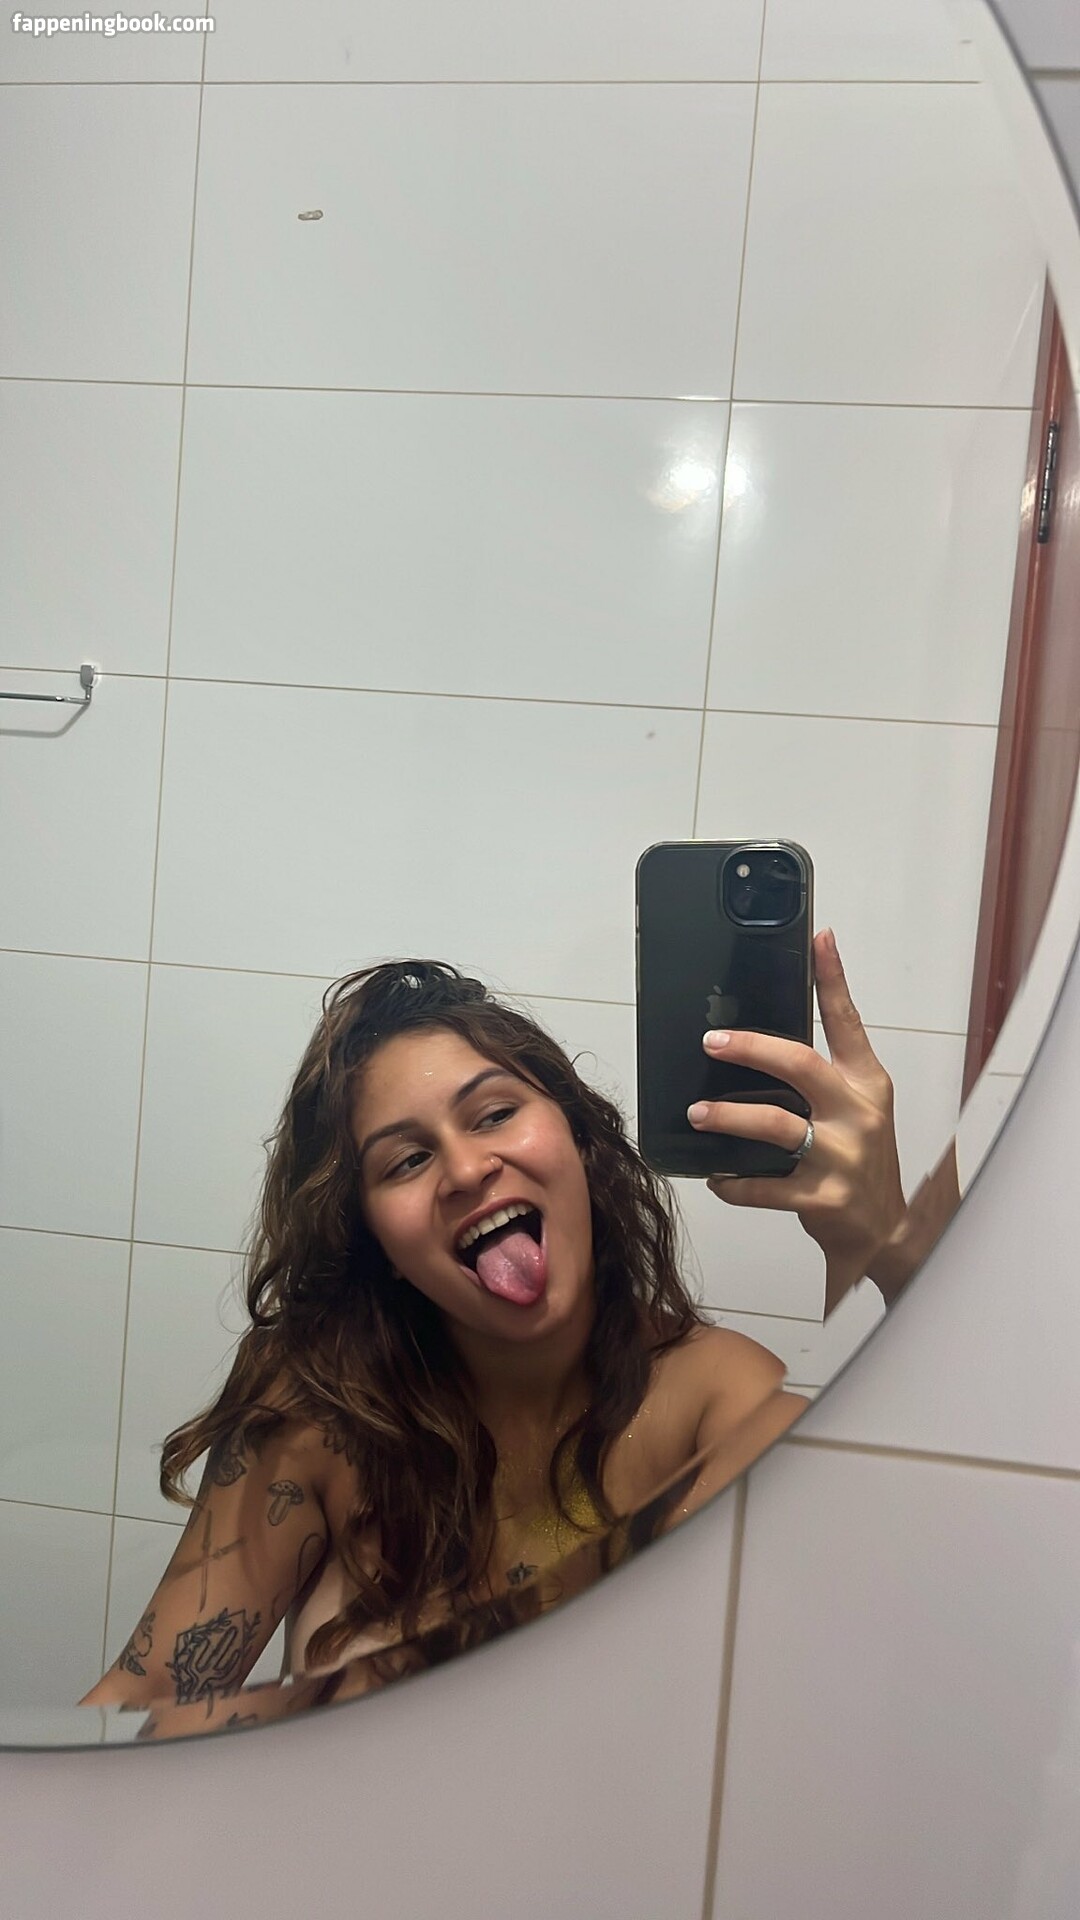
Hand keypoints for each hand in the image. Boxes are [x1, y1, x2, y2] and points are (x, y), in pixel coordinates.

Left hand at [688, 929, 906, 1313]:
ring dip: (728, 1117)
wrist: (883, 1233)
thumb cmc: (858, 1162)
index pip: (848, 1022)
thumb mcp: (855, 1109)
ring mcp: (842, 1157)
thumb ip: (823, 1075)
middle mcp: (858, 1114)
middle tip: (712, 1042)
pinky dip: (734, 1181)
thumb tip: (760, 1041)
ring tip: (698, 1114)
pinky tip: (717, 1176)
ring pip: (775, 1125)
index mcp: (867, 1084)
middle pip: (801, 1065)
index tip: (821, 937)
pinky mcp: (822, 1198)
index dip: (833, 978)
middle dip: (751, 1049)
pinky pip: (764, 1186)